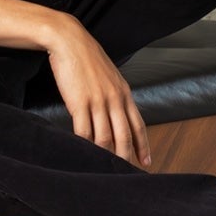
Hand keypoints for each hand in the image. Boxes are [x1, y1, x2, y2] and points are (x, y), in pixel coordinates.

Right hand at [44, 15, 151, 167]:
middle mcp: (114, 99)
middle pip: (124, 136)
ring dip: (105, 156)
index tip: (146, 162)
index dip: (143, 146)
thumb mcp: (109, 75)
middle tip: (126, 175)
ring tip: (104, 170)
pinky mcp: (79, 103)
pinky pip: (84, 131)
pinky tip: (83, 155)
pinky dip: (85, 146)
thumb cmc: (86, 57)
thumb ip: (114, 94)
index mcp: (124, 92)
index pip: (138, 124)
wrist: (69, 40)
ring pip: (105, 137)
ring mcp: (98, 102)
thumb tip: (115, 111)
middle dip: (126, 158)